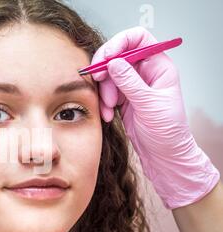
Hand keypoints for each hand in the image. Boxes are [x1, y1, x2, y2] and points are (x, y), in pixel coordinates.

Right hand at [92, 26, 219, 209]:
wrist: (164, 155)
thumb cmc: (168, 131)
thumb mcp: (149, 104)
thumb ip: (130, 82)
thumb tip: (114, 62)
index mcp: (159, 67)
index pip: (139, 39)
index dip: (120, 43)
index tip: (107, 57)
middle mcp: (145, 73)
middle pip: (118, 56)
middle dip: (106, 70)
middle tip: (98, 80)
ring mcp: (133, 86)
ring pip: (109, 76)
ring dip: (104, 92)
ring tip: (109, 109)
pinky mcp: (123, 100)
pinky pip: (106, 93)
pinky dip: (104, 103)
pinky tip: (109, 116)